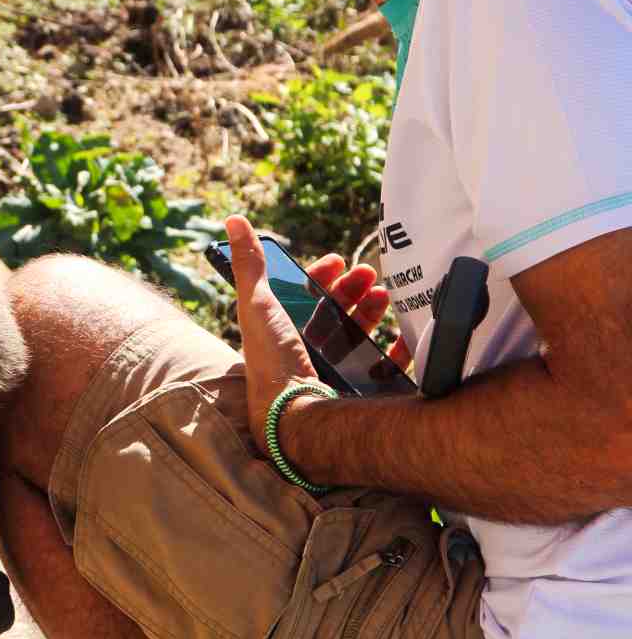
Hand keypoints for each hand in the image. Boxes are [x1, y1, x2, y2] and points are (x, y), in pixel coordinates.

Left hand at [223, 217, 409, 451]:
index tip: (338, 261)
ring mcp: (333, 374)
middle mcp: (305, 354)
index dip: (321, 276)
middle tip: (368, 274)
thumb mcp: (258, 306)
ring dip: (372, 312)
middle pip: (334, 313)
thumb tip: (233, 221)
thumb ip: (249, 265)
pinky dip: (397, 349)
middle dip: (352, 289)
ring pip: (358, 336)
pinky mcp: (359, 394)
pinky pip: (384, 368)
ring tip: (385, 296)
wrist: (296, 417)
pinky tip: (404, 334)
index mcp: (281, 333)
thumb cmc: (273, 361)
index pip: (303, 298)